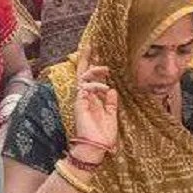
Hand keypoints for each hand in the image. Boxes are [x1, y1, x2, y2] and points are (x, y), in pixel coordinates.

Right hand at [71, 42, 118, 160]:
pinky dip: (95, 85)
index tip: (97, 54)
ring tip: (105, 68)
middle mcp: (86, 97)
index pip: (92, 79)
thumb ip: (111, 103)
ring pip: (83, 77)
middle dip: (86, 59)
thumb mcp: (111, 116)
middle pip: (83, 73)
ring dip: (94, 70)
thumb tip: (112, 89)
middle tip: (91, 45)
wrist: (96, 148)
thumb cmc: (103, 136)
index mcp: (93, 99)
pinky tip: (105, 88)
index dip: (93, 66)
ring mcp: (81, 100)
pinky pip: (85, 88)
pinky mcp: (79, 103)